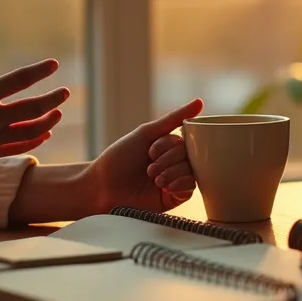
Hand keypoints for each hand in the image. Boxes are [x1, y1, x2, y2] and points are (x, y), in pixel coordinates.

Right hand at [0, 44, 68, 175]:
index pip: (18, 81)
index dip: (39, 72)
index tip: (53, 64)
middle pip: (32, 109)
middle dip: (52, 99)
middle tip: (64, 92)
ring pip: (30, 132)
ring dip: (47, 121)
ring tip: (57, 112)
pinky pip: (17, 148)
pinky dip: (34, 141)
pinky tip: (42, 134)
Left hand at [86, 100, 203, 213]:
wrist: (102, 187)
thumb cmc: (119, 159)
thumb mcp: (146, 133)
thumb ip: (173, 119)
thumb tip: (200, 102)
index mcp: (167, 147)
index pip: (185, 141)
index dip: (169, 146)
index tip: (150, 151)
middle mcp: (172, 163)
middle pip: (189, 156)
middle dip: (168, 161)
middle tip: (149, 168)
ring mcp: (174, 181)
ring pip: (191, 172)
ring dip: (171, 173)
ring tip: (153, 178)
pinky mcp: (173, 199)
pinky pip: (190, 189)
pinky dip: (179, 185)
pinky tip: (164, 187)